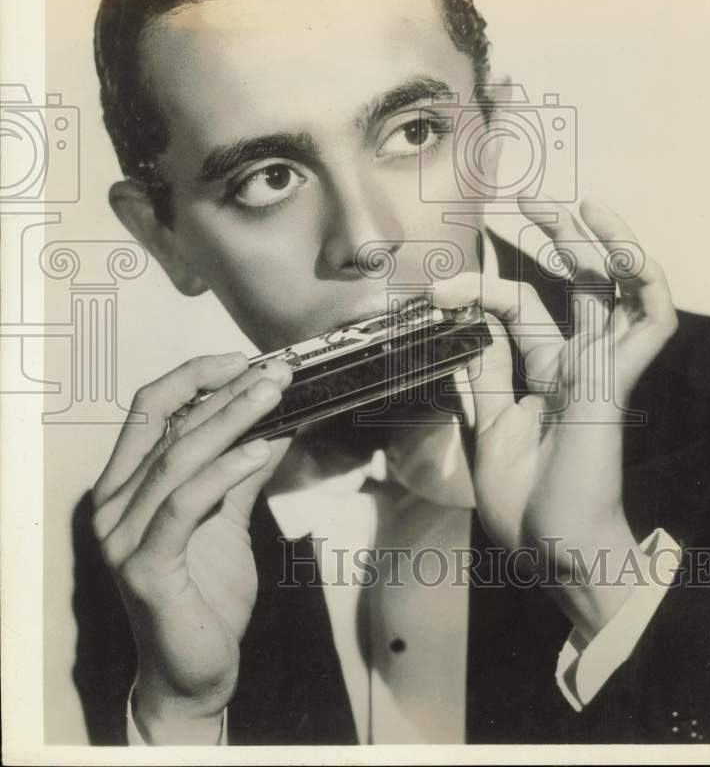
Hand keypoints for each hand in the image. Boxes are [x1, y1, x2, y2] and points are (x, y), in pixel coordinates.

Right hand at [91, 353, 292, 742]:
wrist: (196, 669)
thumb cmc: (207, 591)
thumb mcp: (228, 514)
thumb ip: (242, 468)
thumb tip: (276, 419)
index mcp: (124, 484)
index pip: (149, 409)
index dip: (193, 376)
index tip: (242, 360)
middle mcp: (112, 505)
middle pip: (169, 427)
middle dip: (225, 392)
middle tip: (276, 373)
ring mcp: (122, 537)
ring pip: (177, 459)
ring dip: (230, 419)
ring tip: (274, 395)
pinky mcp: (144, 567)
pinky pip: (185, 505)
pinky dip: (224, 471)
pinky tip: (259, 449)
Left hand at [434, 197, 677, 637]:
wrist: (553, 547)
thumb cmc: (525, 500)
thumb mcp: (489, 427)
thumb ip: (485, 378)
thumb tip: (466, 333)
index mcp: (546, 372)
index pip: (519, 306)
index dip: (480, 287)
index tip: (438, 289)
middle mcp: (578, 362)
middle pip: (574, 283)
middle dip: (555, 237)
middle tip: (528, 200)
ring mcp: (601, 367)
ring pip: (616, 289)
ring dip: (601, 244)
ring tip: (578, 205)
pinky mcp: (617, 379)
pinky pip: (649, 323)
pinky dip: (644, 284)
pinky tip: (622, 251)